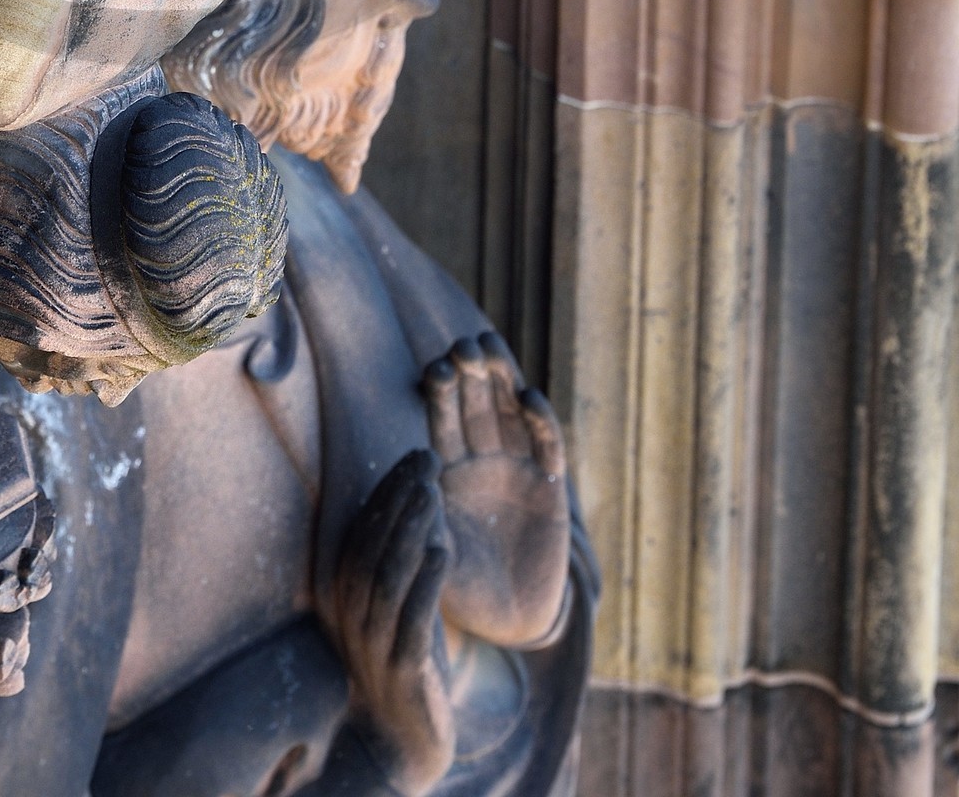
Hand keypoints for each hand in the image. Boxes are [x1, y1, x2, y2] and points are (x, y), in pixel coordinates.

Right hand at [332, 451, 454, 794]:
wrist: (399, 741)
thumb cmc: (400, 660)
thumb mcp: (394, 605)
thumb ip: (400, 559)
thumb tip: (423, 496)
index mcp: (345, 596)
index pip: (363, 531)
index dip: (388, 490)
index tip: (415, 454)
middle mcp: (352, 617)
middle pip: (372, 547)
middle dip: (398, 500)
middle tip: (426, 460)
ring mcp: (375, 647)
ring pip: (387, 580)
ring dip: (408, 533)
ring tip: (432, 494)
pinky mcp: (403, 674)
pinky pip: (411, 624)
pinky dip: (425, 586)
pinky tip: (443, 553)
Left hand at [425, 334, 568, 648]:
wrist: (508, 622)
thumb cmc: (461, 589)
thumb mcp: (435, 554)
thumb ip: (427, 520)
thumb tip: (416, 480)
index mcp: (446, 470)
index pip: (441, 420)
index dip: (441, 392)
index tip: (435, 369)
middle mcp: (481, 461)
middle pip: (476, 405)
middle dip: (471, 373)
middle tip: (465, 346)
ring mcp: (517, 469)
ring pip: (510, 412)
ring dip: (503, 380)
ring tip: (493, 349)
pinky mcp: (550, 487)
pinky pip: (546, 445)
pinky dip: (540, 420)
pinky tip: (528, 397)